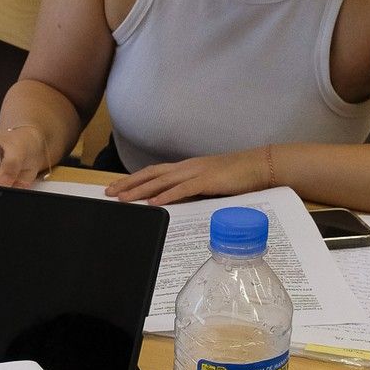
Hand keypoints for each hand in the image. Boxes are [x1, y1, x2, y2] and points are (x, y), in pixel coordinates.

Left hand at [106, 147, 271, 204]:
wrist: (260, 166)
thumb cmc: (238, 176)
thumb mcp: (210, 183)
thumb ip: (193, 191)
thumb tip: (179, 203)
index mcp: (187, 167)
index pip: (154, 172)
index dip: (134, 179)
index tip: (117, 187)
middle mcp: (187, 167)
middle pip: (151, 175)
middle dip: (128, 184)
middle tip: (109, 193)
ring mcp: (196, 172)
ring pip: (161, 181)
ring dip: (141, 190)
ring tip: (123, 199)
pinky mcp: (208, 181)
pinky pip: (183, 189)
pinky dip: (167, 195)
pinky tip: (154, 203)